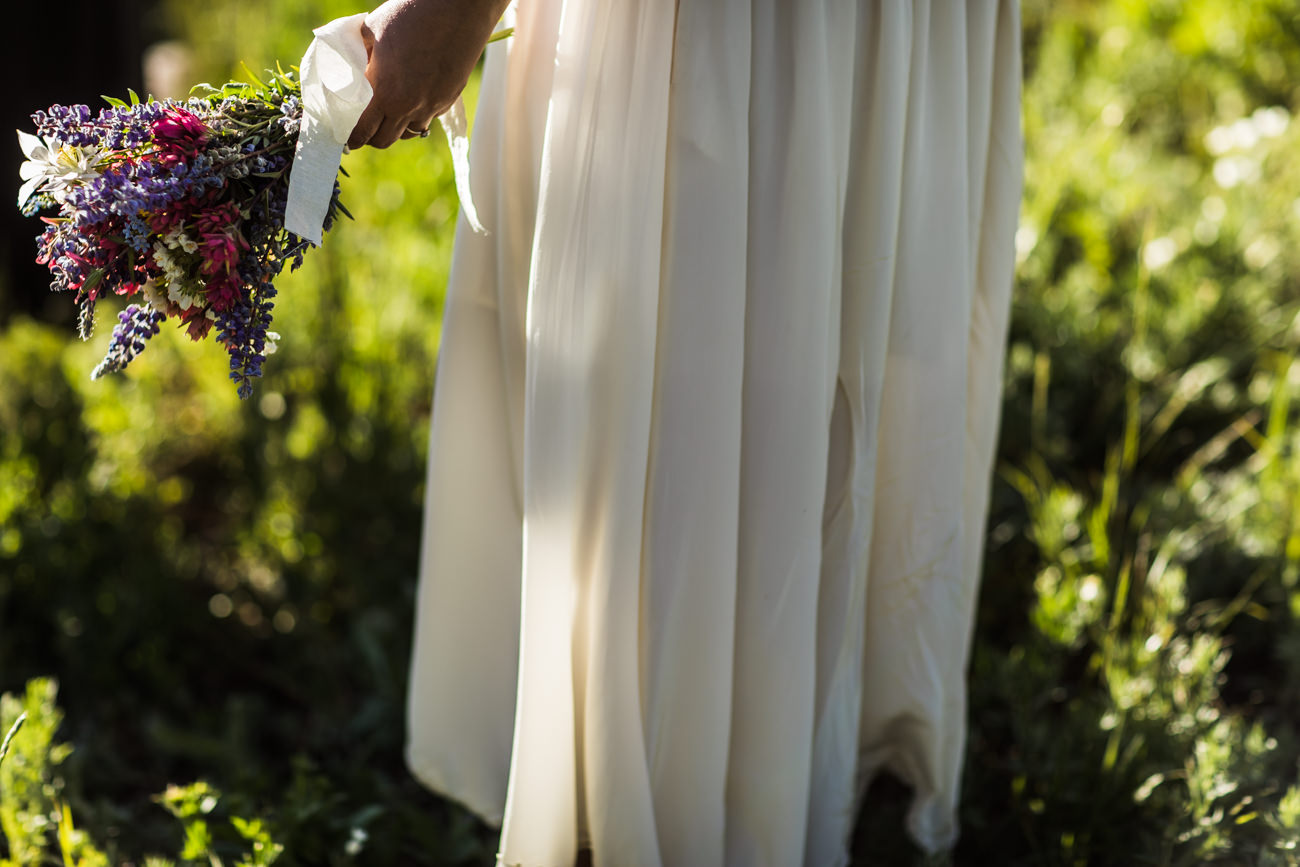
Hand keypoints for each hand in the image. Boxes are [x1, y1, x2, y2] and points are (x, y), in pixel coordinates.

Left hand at [347, 0, 508, 149]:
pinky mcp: (447, 100)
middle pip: (384, 140)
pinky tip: (414, 98)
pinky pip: (427, 118)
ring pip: (408, 133)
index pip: (362, 130)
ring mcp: (430, 106)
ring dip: (396, 128)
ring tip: (390, 115)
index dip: (352, 137)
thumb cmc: (413, 14)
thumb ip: (358, 50)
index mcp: (384, 91)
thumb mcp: (373, 28)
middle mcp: (407, 105)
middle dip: (371, 138)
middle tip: (365, 128)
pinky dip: (417, 115)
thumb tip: (349, 61)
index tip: (347, 137)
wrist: (458, 11)